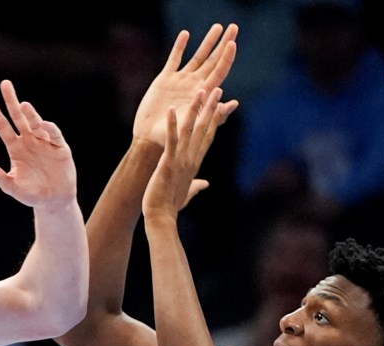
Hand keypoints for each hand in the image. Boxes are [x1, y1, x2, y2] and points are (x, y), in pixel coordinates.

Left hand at [0, 79, 76, 209]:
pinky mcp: (60, 148)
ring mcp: (45, 142)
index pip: (3, 126)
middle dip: (11, 100)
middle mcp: (29, 141)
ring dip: (30, 114)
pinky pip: (54, 135)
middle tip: (4, 84)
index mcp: (15, 147)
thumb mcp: (11, 185)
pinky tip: (43, 124)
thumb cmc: (31, 194)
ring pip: (36, 123)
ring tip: (23, 105)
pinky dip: (49, 129)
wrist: (53, 202)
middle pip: (18, 117)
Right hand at [133, 23, 238, 146]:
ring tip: (218, 27)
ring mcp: (180, 81)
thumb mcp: (197, 126)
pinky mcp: (165, 80)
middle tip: (233, 27)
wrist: (151, 139)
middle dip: (223, 44)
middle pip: (213, 60)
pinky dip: (179, 47)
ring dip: (207, 42)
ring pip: (197, 56)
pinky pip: (174, 59)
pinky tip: (185, 34)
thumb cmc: (175, 138)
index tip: (233, 43)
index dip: (227, 57)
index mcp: (203, 95)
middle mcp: (194, 85)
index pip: (219, 72)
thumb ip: (215, 114)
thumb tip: (234, 103)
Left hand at [142, 87, 229, 223]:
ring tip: (200, 91)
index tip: (221, 106)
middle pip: (204, 129)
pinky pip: (171, 141)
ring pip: (190, 130)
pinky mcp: (168, 163)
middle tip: (217, 89)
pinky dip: (172, 125)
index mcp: (195, 163)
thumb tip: (204, 185)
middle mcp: (191, 159)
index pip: (208, 137)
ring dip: (195, 110)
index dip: (214, 120)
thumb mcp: (187, 193)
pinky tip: (172, 110)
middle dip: (211, 109)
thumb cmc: (172, 206)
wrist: (162, 217)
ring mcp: (181, 160)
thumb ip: (196, 186)